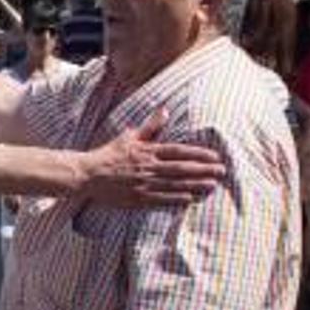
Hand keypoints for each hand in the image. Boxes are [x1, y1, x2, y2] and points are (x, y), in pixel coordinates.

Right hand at [81, 109, 225, 206]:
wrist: (87, 174)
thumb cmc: (108, 155)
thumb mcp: (129, 137)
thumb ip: (150, 126)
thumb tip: (165, 110)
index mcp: (147, 151)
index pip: (178, 151)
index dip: (198, 154)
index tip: (214, 156)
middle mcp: (148, 167)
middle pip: (181, 168)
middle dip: (203, 170)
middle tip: (222, 171)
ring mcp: (143, 183)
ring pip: (174, 184)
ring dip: (195, 184)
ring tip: (212, 185)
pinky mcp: (137, 198)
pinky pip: (160, 199)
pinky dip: (176, 199)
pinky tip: (190, 199)